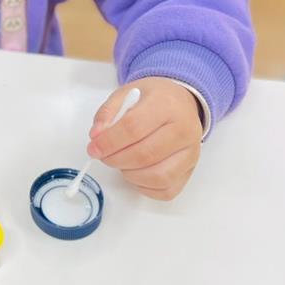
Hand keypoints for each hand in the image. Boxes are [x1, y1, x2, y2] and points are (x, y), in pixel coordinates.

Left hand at [87, 77, 203, 200]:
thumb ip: (107, 113)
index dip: (109, 142)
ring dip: (130, 175)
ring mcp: (190, 152)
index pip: (133, 127)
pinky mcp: (191, 169)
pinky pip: (166, 190)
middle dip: (115, 160)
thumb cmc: (153, 99)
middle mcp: (184, 129)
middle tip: (104, 156)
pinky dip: (145, 187)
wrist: (181, 103)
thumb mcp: (126, 94)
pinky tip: (136, 173)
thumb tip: (97, 137)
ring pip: (157, 176)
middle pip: (144, 154)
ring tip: (121, 163)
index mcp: (166, 105)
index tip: (94, 148)